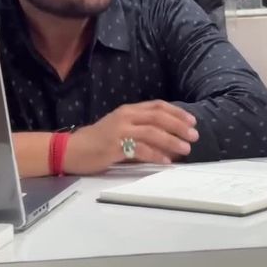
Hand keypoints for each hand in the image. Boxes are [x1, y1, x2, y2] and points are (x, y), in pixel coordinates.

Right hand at [63, 100, 198, 174]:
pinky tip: (166, 161)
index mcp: (128, 110)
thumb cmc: (98, 140)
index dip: (176, 112)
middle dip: (178, 125)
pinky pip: (140, 150)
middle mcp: (125, 116)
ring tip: (185, 148)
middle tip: (194, 135)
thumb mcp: (120, 128)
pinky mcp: (114, 146)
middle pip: (157, 117)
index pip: (157, 106)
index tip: (192, 121)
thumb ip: (141, 129)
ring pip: (152, 132)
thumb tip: (168, 139)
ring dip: (171, 140)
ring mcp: (119, 131)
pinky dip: (155, 155)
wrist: (72, 149)